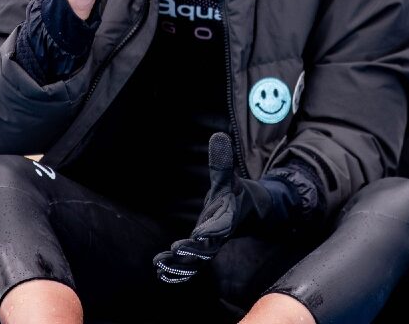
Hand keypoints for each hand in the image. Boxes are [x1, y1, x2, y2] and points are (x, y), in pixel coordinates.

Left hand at [153, 133, 268, 283]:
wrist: (247, 213)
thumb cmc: (234, 193)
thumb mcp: (228, 177)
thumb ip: (221, 161)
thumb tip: (217, 135)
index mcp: (227, 218)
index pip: (220, 226)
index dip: (209, 231)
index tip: (197, 235)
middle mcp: (219, 235)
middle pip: (207, 247)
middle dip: (192, 251)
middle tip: (176, 252)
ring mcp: (211, 246)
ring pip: (197, 260)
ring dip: (180, 266)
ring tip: (161, 267)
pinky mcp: (203, 252)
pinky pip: (192, 265)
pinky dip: (178, 271)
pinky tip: (161, 273)